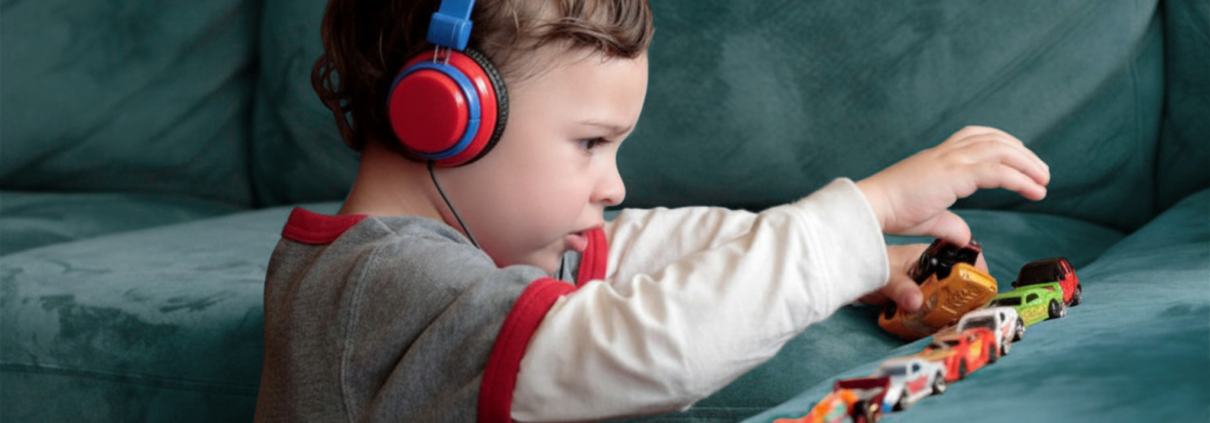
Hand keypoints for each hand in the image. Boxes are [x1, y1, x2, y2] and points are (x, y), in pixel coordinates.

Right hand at [855, 126, 1049, 245]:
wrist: (871, 207)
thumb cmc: (890, 211)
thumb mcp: (927, 217)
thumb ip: (949, 223)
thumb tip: (965, 235)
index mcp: (937, 158)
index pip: (975, 136)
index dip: (1002, 143)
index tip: (1020, 156)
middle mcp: (945, 154)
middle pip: (994, 139)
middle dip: (1022, 153)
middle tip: (1041, 171)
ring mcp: (950, 161)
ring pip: (1000, 150)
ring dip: (1028, 164)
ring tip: (1043, 180)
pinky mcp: (954, 175)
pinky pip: (996, 172)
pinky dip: (1020, 179)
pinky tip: (1035, 190)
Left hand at [859, 244, 989, 312]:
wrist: (847, 273)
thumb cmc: (868, 264)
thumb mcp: (887, 277)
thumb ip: (901, 289)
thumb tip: (916, 302)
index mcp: (926, 256)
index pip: (959, 260)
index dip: (974, 273)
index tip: (983, 289)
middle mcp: (926, 269)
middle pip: (954, 282)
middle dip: (964, 297)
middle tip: (973, 312)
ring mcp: (919, 283)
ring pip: (942, 296)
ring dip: (948, 308)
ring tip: (958, 321)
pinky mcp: (911, 296)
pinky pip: (928, 306)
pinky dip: (933, 314)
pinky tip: (937, 325)